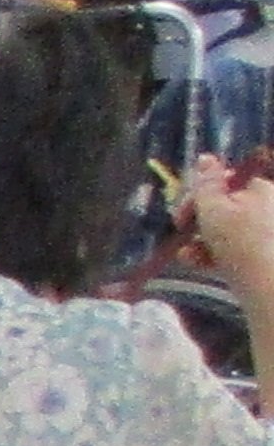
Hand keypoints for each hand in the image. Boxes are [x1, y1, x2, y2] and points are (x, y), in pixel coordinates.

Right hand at [193, 162, 273, 304]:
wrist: (270, 287)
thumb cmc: (242, 244)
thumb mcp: (215, 210)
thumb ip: (206, 185)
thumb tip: (205, 158)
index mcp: (261, 188)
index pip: (223, 181)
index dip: (198, 195)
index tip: (180, 216)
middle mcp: (267, 205)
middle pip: (223, 205)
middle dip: (197, 220)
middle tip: (181, 234)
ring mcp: (265, 231)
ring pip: (225, 229)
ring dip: (200, 240)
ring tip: (187, 256)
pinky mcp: (262, 255)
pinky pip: (233, 248)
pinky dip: (214, 254)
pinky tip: (199, 264)